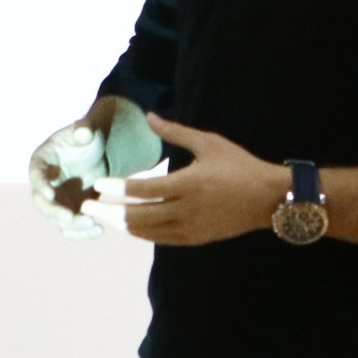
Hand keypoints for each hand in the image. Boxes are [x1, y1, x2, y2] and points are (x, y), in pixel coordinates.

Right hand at [28, 120, 108, 239]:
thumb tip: (83, 133)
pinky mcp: (69, 212)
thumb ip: (84, 130)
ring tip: (93, 224)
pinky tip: (99, 231)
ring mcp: (56, 201)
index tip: (50, 194)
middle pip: (41, 203)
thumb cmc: (87, 138)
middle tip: (70, 217)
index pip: (36, 175)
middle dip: (54, 212)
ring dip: (72, 225)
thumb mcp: (87, 130)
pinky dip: (82, 232)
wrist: (96, 154)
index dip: (40, 185)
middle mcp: (44, 185)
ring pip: (56, 219)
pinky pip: (71, 227)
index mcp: (42, 162)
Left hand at [87, 113, 284, 246]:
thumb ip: (176, 132)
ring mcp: (191, 228)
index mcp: (189, 184)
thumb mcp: (209, 143)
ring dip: (122, 225)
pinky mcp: (196, 239)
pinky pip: (162, 240)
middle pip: (139, 216)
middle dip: (110, 213)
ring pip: (148, 232)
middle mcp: (186, 210)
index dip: (118, 189)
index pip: (143, 190)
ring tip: (103, 218)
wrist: (268, 198)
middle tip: (88, 207)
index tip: (98, 185)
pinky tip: (131, 226)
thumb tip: (149, 117)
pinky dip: (143, 233)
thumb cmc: (239, 165)